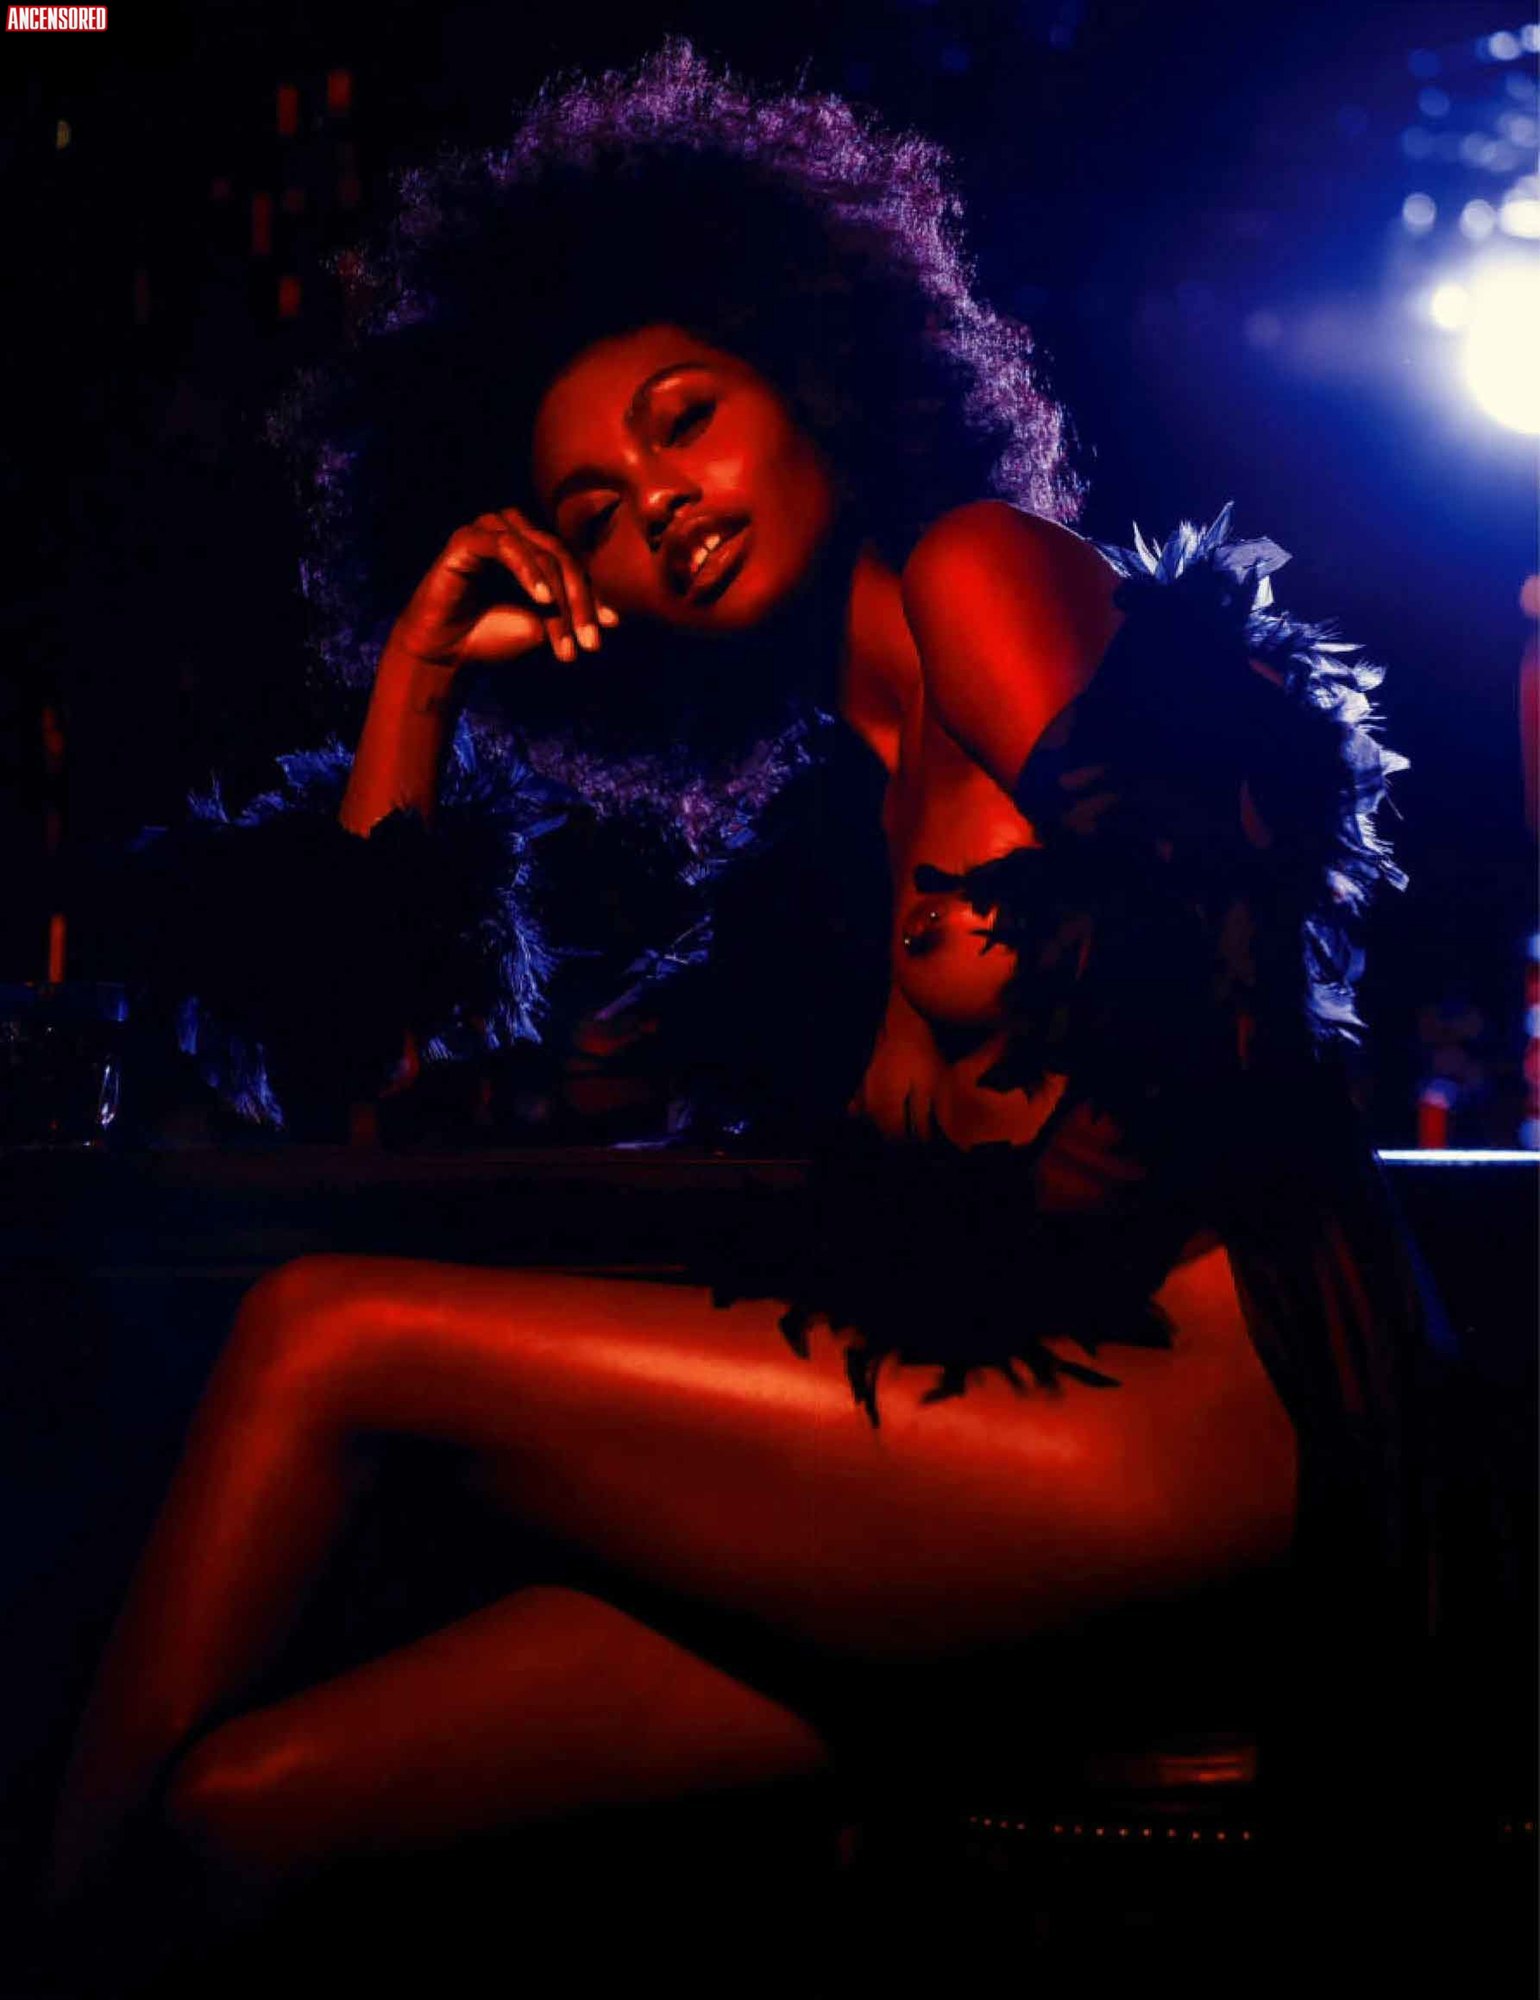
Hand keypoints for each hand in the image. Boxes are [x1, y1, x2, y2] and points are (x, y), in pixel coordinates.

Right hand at [385, 504, 620, 674]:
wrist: (448, 652)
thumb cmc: (493, 637)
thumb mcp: (542, 626)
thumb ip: (570, 613)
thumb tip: (613, 619)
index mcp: (534, 549)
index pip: (574, 564)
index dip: (593, 594)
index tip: (610, 626)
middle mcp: (515, 534)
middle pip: (563, 557)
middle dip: (579, 601)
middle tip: (590, 640)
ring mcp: (491, 531)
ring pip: (541, 551)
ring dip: (558, 592)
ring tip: (567, 631)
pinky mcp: (467, 538)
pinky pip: (507, 546)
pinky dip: (528, 571)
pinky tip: (541, 599)